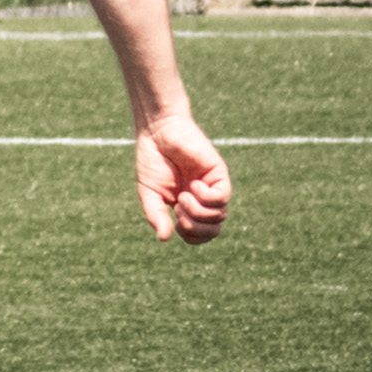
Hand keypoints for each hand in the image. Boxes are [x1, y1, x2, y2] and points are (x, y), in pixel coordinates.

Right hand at [134, 112, 231, 243]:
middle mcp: (204, 198)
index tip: (174, 221)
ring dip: (197, 211)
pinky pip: (222, 197)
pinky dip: (206, 197)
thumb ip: (156, 215)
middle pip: (214, 229)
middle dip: (196, 228)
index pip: (201, 234)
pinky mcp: (218, 173)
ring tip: (183, 196)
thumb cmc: (152, 160)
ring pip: (219, 216)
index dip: (191, 236)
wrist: (158, 132)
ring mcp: (212, 186)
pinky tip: (193, 184)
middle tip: (179, 211)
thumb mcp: (149, 194)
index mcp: (189, 206)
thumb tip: (164, 238)